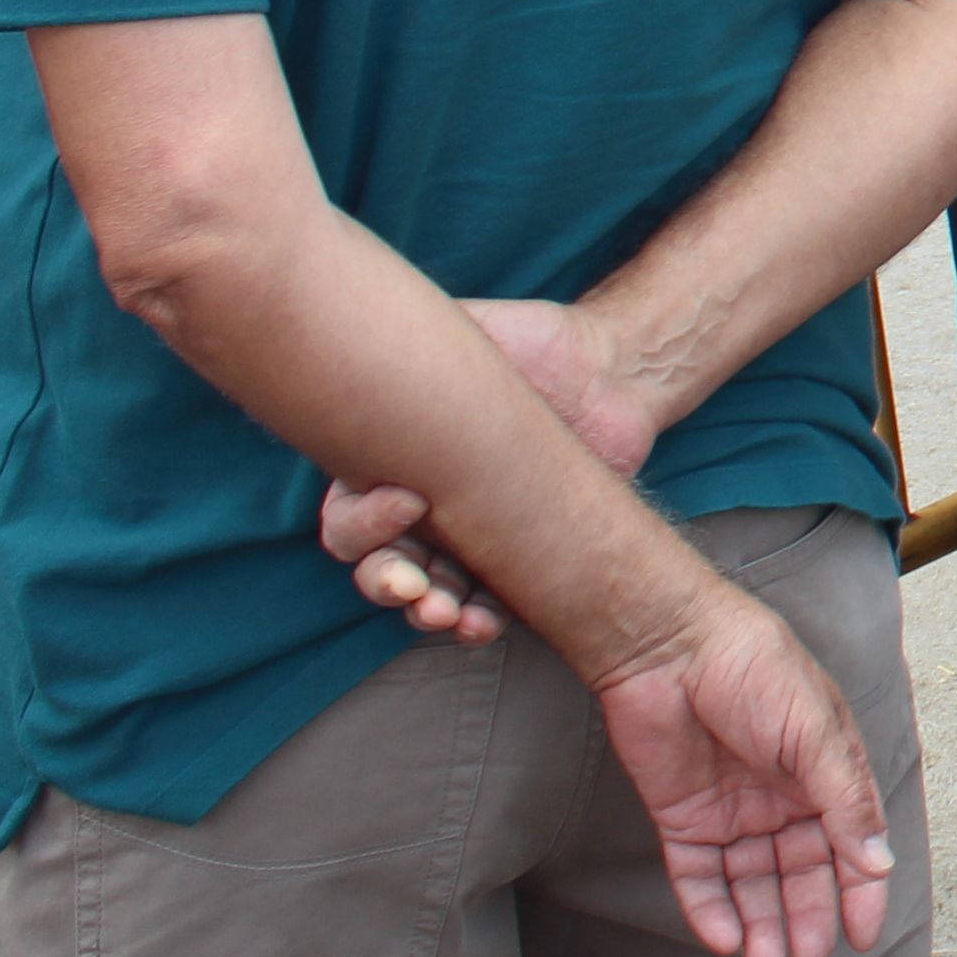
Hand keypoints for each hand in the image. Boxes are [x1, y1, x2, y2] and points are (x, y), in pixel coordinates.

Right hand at [321, 298, 660, 643]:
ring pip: (424, 597)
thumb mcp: (462, 331)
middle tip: (413, 586)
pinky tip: (482, 626)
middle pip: (376, 567)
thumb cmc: (530, 346)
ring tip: (446, 613)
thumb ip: (406, 339)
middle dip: (386, 584)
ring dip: (428, 612)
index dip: (362, 523)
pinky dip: (476, 622)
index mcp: (388, 465)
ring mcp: (465, 540)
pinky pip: (483, 606)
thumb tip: (355, 330)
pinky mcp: (514, 560)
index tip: (411, 501)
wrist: (611, 372)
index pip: (345, 515)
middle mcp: (417, 510)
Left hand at [594, 578, 896, 956]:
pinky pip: (699, 876)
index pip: (850, 844)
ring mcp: (731, 811)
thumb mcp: (816, 732)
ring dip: (760, 922)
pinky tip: (723, 939)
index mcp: (825, 772)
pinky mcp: (682, 818)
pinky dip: (710, 910)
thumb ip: (846, 800)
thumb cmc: (755, 668)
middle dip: (806, 916)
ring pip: (751, 884)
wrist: (670, 647)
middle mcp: (782, 798)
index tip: (862, 935)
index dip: (860, 891)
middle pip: (800, 872)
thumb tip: (879, 863)